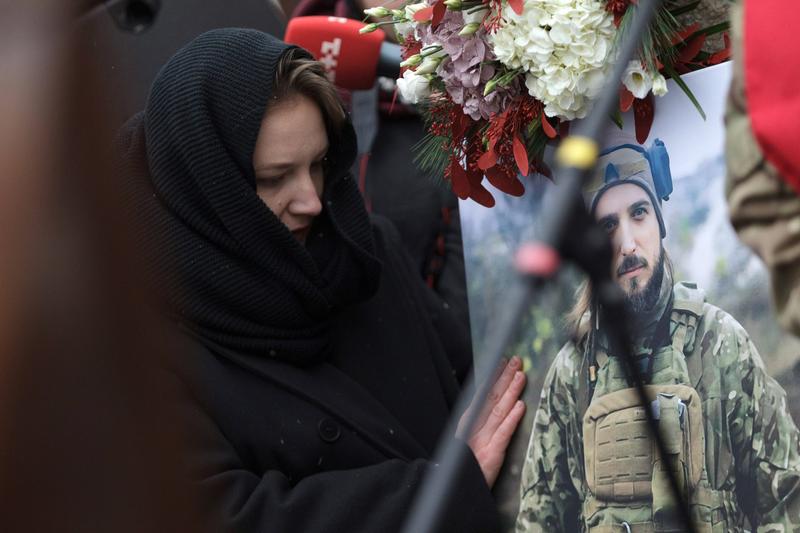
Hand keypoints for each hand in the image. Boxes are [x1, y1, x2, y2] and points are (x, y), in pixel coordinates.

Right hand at [457, 356, 525, 487]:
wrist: (455, 493)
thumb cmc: (464, 469)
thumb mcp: (468, 446)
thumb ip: (478, 428)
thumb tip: (492, 408)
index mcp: (468, 425)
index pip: (482, 396)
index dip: (493, 378)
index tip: (502, 362)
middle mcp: (474, 428)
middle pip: (491, 398)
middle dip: (504, 378)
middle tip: (517, 361)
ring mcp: (482, 440)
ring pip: (498, 411)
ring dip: (511, 392)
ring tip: (521, 376)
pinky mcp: (491, 454)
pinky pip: (503, 434)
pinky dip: (511, 419)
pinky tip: (520, 406)